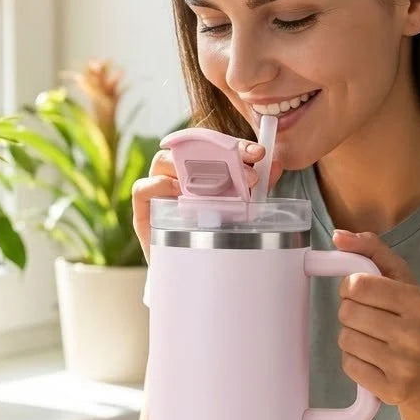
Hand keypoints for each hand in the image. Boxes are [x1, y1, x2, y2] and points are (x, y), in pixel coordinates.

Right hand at [131, 139, 282, 261]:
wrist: (192, 273)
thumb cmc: (214, 236)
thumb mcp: (242, 209)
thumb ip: (258, 187)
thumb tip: (276, 164)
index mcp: (200, 168)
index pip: (214, 145)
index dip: (236, 145)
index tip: (259, 153)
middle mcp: (178, 174)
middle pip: (187, 148)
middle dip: (216, 154)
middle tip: (245, 173)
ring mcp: (159, 191)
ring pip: (162, 161)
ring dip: (186, 165)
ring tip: (214, 182)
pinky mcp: (144, 210)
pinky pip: (142, 188)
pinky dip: (158, 185)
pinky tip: (177, 191)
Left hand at [332, 229, 419, 407]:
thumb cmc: (416, 320)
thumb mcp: (404, 281)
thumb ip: (373, 250)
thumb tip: (338, 236)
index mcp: (418, 302)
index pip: (357, 285)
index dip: (350, 287)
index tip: (360, 292)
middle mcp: (414, 334)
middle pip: (347, 313)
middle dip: (351, 312)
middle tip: (370, 318)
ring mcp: (403, 365)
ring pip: (345, 339)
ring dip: (352, 337)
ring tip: (374, 340)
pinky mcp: (391, 390)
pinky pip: (348, 365)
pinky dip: (354, 361)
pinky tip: (374, 359)